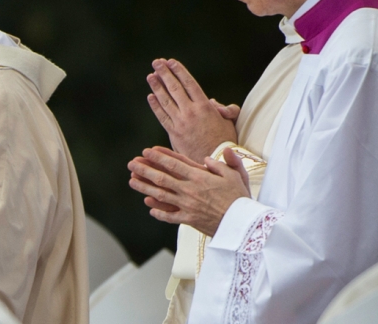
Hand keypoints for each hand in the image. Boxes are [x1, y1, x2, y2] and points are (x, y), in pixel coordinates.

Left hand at [127, 146, 249, 236]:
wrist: (245, 224)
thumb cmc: (242, 198)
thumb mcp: (237, 175)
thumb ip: (224, 162)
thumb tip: (209, 157)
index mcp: (200, 177)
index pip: (175, 164)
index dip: (159, 157)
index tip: (146, 151)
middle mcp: (190, 190)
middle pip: (162, 178)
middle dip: (145, 170)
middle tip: (132, 164)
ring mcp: (188, 206)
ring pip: (161, 195)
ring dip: (144, 188)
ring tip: (132, 181)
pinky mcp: (189, 220)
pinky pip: (170, 216)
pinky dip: (159, 212)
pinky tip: (149, 207)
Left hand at [146, 58, 237, 162]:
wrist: (216, 159)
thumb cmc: (225, 139)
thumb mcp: (228, 121)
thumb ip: (223, 108)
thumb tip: (213, 101)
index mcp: (205, 106)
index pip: (189, 83)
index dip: (179, 71)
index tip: (170, 62)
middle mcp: (191, 112)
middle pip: (175, 89)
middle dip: (164, 74)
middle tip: (156, 62)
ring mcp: (180, 122)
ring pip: (166, 101)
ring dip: (157, 87)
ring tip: (150, 76)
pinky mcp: (174, 133)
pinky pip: (162, 116)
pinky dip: (156, 106)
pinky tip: (150, 97)